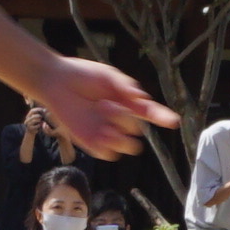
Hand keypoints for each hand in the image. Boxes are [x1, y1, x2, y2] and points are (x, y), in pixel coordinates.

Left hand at [36, 56, 175, 158]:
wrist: (56, 81)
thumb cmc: (83, 74)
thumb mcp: (108, 76)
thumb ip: (126, 86)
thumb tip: (142, 98)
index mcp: (127, 103)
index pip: (150, 113)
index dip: (163, 117)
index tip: (173, 121)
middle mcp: (119, 120)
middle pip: (137, 132)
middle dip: (127, 121)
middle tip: (108, 105)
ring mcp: (105, 132)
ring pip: (128, 147)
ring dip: (121, 137)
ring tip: (105, 123)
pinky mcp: (90, 142)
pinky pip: (108, 154)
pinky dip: (109, 146)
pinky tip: (100, 133)